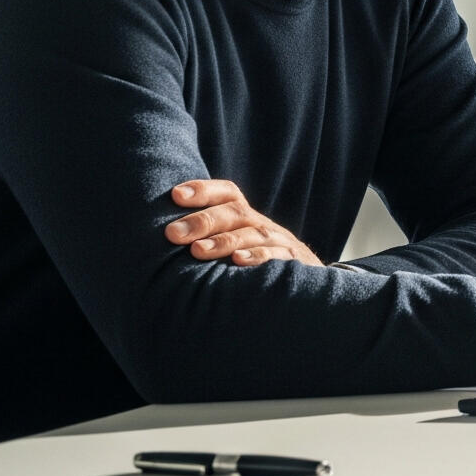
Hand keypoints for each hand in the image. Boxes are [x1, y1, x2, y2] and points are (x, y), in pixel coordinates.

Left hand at [164, 180, 321, 267]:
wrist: (309, 286)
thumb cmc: (256, 265)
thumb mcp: (238, 245)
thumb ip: (209, 238)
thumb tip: (165, 236)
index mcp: (246, 218)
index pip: (227, 193)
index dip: (203, 190)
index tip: (176, 194)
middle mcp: (261, 225)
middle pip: (235, 213)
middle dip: (203, 221)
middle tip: (173, 233)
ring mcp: (280, 243)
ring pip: (253, 234)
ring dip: (224, 241)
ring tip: (198, 251)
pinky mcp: (293, 263)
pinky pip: (277, 257)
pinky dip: (258, 257)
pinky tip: (238, 261)